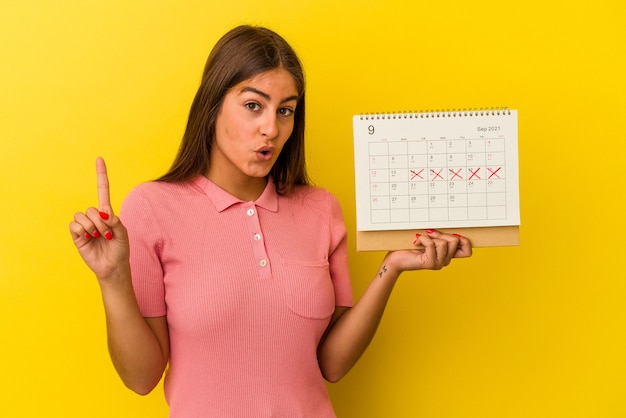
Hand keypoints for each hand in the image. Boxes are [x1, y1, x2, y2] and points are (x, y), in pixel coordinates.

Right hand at [69, 157, 129, 280]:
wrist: (112, 267)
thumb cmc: (120, 250)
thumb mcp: (123, 234)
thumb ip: (116, 222)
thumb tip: (104, 213)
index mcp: (107, 213)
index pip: (102, 190)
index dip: (101, 175)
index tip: (99, 159)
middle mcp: (94, 216)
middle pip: (92, 208)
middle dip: (101, 223)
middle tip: (106, 235)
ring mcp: (84, 225)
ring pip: (83, 216)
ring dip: (93, 228)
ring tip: (98, 239)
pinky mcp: (76, 235)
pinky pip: (74, 225)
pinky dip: (82, 232)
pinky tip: (88, 239)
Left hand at [384, 229, 471, 274]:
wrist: (395, 259)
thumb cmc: (410, 248)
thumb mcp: (429, 240)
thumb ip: (440, 237)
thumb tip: (451, 229)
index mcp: (447, 256)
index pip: (468, 252)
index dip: (465, 241)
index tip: (452, 234)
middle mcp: (445, 261)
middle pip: (455, 241)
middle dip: (442, 233)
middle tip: (430, 233)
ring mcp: (438, 264)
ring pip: (444, 243)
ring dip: (431, 237)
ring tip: (422, 239)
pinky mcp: (430, 263)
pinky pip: (432, 245)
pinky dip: (423, 239)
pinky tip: (416, 242)